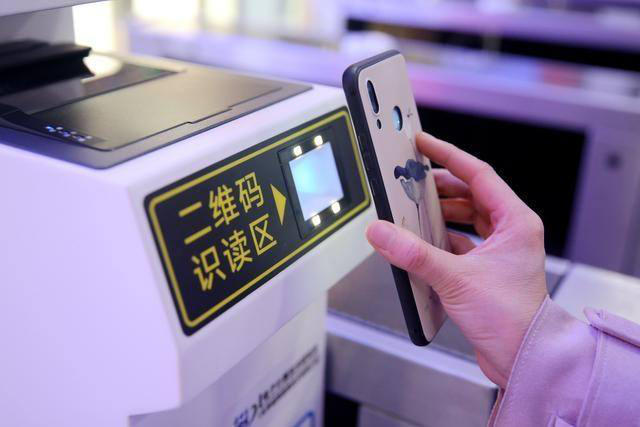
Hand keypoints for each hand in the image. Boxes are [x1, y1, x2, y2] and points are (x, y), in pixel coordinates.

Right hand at [365, 132, 547, 387]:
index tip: (424, 143)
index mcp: (515, 222)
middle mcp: (509, 232)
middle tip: (411, 180)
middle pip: (468, 194)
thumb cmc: (512, 320)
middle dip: (438, 187)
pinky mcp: (485, 269)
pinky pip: (459, 241)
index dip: (447, 155)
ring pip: (464, 218)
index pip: (477, 174)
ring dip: (438, 213)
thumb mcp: (455, 279)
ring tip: (412, 210)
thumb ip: (414, 253)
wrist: (523, 359)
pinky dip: (439, 239)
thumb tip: (382, 232)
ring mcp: (498, 250)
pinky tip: (420, 243)